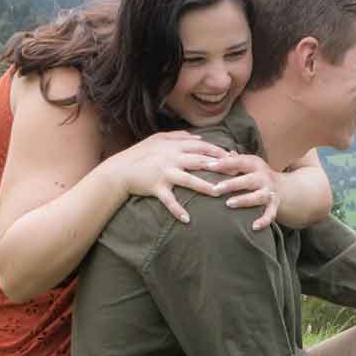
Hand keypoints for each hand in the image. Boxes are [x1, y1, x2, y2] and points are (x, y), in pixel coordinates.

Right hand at [106, 131, 229, 223]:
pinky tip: (187, 220)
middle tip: (235, 174)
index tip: (233, 157)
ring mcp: (164, 173)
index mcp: (174, 146)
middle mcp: (171, 158)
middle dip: (219, 167)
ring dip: (204, 187)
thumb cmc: (140, 154)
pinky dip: (177, 210)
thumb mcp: (158, 139)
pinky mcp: (156, 187)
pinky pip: (169, 200)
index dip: (218, 151)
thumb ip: (179, 136)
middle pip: (200, 161)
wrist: (119, 170)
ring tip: (218, 193)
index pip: (201, 147)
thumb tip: (199, 138)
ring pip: (189, 180)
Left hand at [207, 152, 286, 229]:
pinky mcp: (275, 205)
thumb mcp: (247, 164)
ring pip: (258, 197)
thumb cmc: (255, 174)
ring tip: (229, 203)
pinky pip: (270, 214)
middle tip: (216, 188)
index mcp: (255, 164)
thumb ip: (232, 160)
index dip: (224, 163)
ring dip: (244, 200)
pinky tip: (254, 226)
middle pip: (248, 180)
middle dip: (232, 184)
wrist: (283, 187)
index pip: (239, 162)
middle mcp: (264, 177)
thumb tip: (213, 154)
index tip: (209, 166)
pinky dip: (264, 220)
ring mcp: (270, 192)